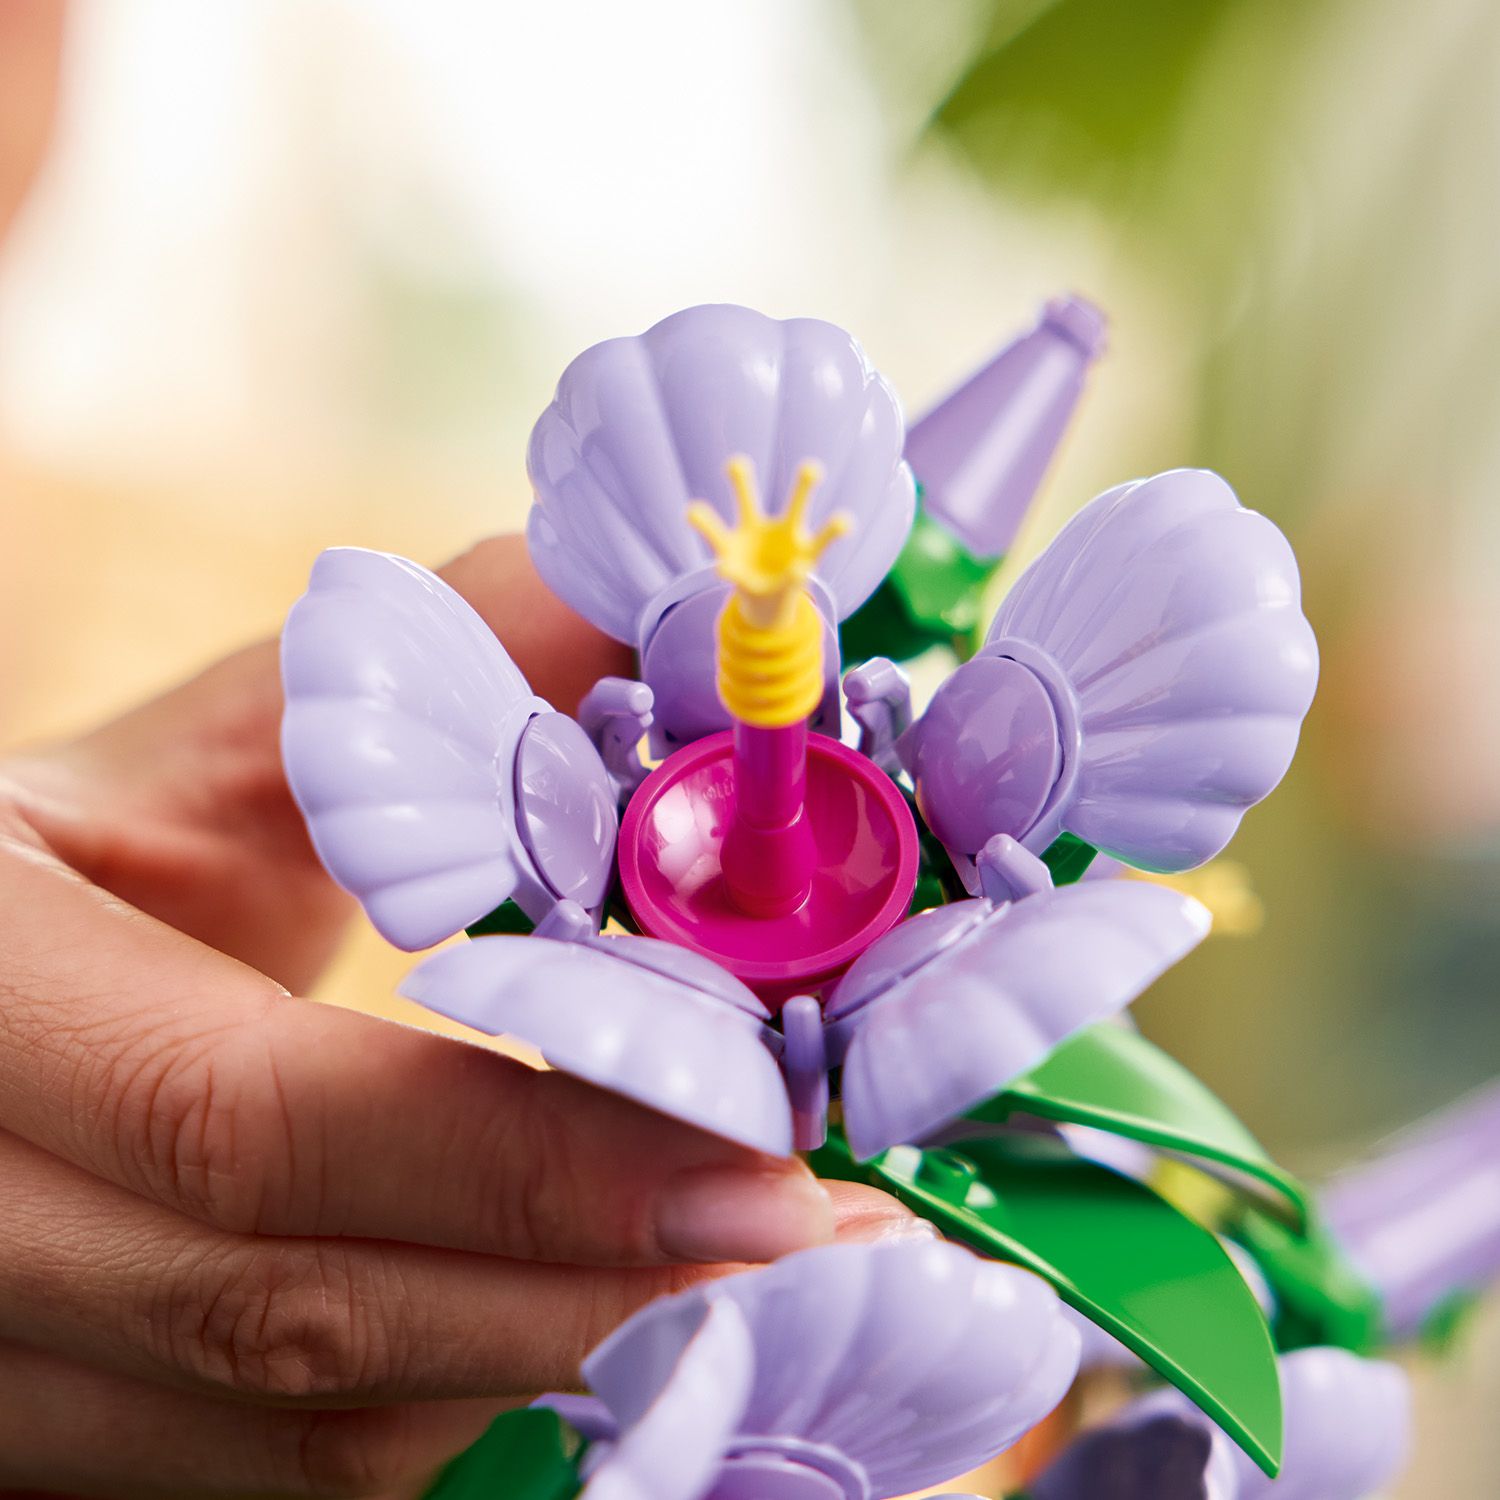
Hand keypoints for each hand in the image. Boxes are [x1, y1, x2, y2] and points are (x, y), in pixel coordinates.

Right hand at [0, 537, 921, 1498]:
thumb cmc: (73, 859)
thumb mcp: (205, 763)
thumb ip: (423, 675)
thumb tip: (653, 595)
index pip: (253, 1116)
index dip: (523, 1156)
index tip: (764, 1153)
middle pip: (288, 1317)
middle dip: (587, 1296)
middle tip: (821, 1245)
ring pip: (296, 1439)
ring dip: (552, 1380)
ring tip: (763, 1302)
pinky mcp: (56, 1431)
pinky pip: (286, 1476)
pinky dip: (471, 1421)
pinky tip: (620, 1352)